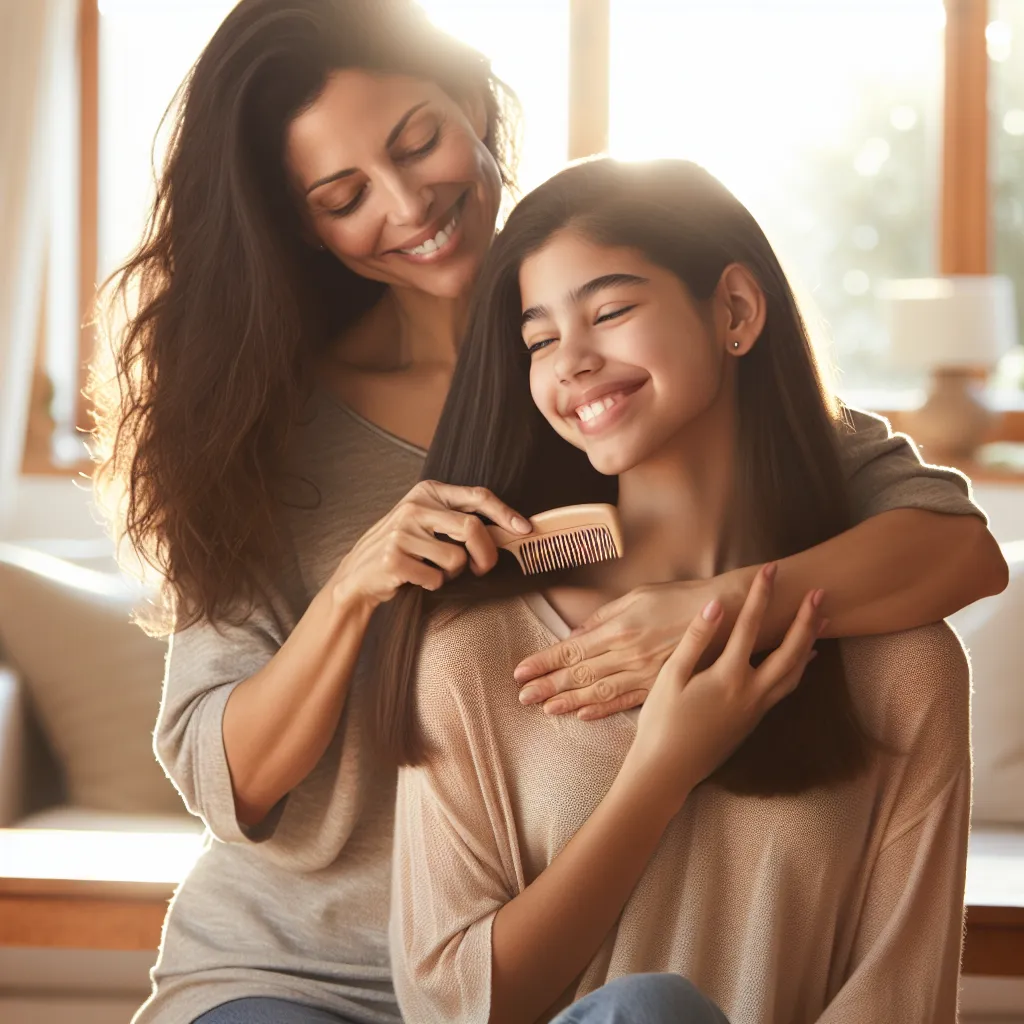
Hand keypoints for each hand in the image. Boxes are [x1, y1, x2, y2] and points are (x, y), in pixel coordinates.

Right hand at [330, 480, 530, 609]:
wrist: (359, 573)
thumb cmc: (404, 547)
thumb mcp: (427, 521)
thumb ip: (458, 518)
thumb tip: (509, 529)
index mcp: (427, 492)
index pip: (477, 497)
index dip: (505, 513)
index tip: (524, 528)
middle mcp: (414, 507)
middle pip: (472, 528)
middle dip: (486, 555)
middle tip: (482, 569)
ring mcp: (401, 533)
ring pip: (456, 559)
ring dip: (453, 574)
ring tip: (435, 570)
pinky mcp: (393, 559)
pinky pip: (436, 579)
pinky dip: (434, 585)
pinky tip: (417, 579)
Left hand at [514, 579, 734, 720]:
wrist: (726, 615)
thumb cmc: (681, 599)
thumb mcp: (637, 597)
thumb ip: (604, 617)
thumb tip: (577, 634)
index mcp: (619, 628)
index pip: (572, 649)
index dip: (544, 661)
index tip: (521, 671)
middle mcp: (628, 654)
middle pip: (579, 673)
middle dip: (547, 685)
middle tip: (522, 696)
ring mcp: (645, 674)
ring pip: (598, 692)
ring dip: (568, 702)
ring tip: (545, 708)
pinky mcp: (661, 687)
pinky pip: (626, 702)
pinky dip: (602, 710)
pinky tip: (583, 715)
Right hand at [627, 564, 823, 803]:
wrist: (668, 770)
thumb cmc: (662, 722)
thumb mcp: (670, 677)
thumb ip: (695, 639)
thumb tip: (717, 605)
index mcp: (728, 676)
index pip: (750, 625)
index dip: (762, 594)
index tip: (772, 569)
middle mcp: (751, 691)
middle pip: (790, 649)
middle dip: (806, 619)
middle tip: (819, 593)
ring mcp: (757, 708)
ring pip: (795, 672)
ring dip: (809, 643)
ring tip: (822, 622)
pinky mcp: (754, 720)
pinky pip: (786, 689)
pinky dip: (799, 669)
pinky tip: (802, 662)